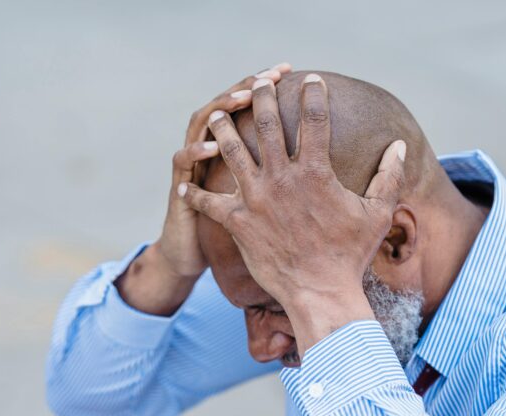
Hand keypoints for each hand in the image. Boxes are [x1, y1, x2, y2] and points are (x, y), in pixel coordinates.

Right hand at [114, 63, 291, 315]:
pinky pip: (183, 164)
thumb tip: (324, 168)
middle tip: (271, 76)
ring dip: (220, 110)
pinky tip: (212, 148)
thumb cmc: (232, 229)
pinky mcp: (181, 189)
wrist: (192, 253)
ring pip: (201, 125)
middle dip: (249, 88)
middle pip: (228, 105)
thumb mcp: (257, 198)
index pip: (252, 107)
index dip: (268, 88)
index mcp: (234, 150)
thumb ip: (281, 176)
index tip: (292, 72)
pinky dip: (194, 153)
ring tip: (241, 98)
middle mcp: (212, 148)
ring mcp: (194, 165)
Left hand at [180, 73, 406, 353]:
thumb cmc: (351, 255)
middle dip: (260, 96)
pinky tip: (185, 185)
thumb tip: (400, 145)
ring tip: (217, 115)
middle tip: (256, 83)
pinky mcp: (238, 222)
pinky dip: (195, 194)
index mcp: (315, 171)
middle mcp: (282, 178)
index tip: (311, 80)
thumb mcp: (377, 213)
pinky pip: (209, 203)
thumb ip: (388, 176)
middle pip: (265, 123)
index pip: (314, 119)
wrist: (321, 292)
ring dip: (222, 130)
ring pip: (231, 152)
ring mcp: (257, 198)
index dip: (313, 94)